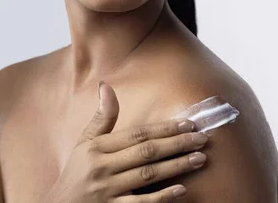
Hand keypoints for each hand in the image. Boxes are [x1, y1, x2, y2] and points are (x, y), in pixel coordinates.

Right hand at [43, 81, 208, 202]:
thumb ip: (101, 118)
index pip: (137, 134)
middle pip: (147, 152)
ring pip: (148, 176)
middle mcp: (102, 168)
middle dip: (177, 144)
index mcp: (97, 148)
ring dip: (176, 166)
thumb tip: (106, 86)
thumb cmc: (75, 174)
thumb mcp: (83, 144)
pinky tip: (181, 190)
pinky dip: (162, 197)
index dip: (164, 128)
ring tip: (200, 159)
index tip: (188, 123)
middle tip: (203, 139)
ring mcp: (107, 192)